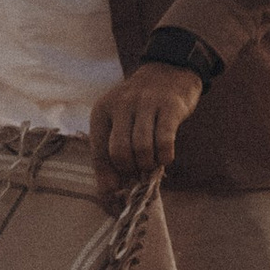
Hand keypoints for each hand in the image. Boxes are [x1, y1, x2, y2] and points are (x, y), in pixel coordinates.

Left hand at [88, 60, 204, 200]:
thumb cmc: (141, 107)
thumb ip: (112, 154)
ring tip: (152, 163)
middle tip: (139, 172)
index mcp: (102, 111)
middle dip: (130, 171)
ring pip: (141, 149)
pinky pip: (164, 141)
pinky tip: (166, 157)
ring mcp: (146, 104)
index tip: (117, 199)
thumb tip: (110, 195)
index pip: (99, 154)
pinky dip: (165, 157)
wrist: (169, 71)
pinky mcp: (170, 106)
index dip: (107, 181)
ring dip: (148, 165)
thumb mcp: (120, 122)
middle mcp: (120, 105)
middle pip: (119, 153)